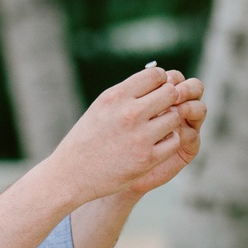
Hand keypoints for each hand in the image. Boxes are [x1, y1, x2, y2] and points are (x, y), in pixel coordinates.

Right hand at [52, 66, 197, 203]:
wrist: (72, 173)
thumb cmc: (88, 137)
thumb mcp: (102, 107)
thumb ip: (128, 93)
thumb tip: (160, 78)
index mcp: (116, 96)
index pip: (156, 75)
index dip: (162, 81)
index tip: (156, 92)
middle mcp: (129, 113)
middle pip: (170, 93)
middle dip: (170, 99)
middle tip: (161, 110)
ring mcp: (140, 137)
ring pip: (175, 117)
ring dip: (169, 121)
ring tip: (157, 128)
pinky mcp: (147, 158)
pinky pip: (174, 140)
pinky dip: (169, 141)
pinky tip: (156, 144)